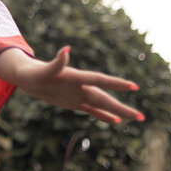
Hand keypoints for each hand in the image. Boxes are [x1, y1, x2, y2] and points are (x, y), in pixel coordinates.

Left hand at [0, 47, 144, 124]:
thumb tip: (66, 50)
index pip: (98, 80)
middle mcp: (81, 86)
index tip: (132, 86)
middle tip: (142, 116)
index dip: (115, 83)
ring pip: (102, 105)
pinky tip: (117, 121)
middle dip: (123, 107)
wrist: (28, 78)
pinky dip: (104, 116)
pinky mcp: (74, 103)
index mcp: (76, 77)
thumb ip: (56, 62)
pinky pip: (92, 110)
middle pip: (105, 98)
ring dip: (119, 111)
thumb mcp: (43, 70)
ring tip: (137, 117)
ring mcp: (79, 95)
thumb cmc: (34, 73)